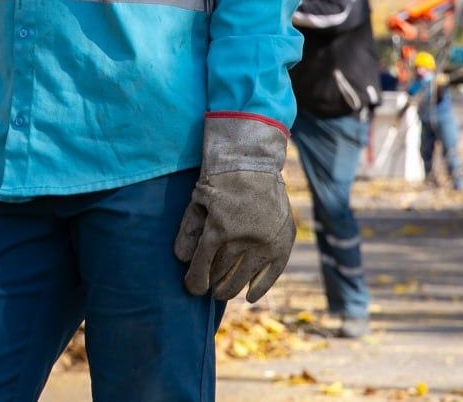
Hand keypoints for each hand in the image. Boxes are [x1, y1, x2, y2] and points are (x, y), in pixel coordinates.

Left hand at [174, 118, 295, 302]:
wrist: (253, 165)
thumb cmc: (219, 183)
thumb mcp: (197, 202)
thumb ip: (188, 230)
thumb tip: (181, 260)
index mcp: (218, 230)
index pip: (202, 266)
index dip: (196, 281)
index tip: (193, 289)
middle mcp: (242, 240)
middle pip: (222, 273)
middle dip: (213, 283)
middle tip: (209, 288)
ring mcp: (264, 243)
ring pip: (244, 277)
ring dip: (231, 288)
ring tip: (223, 293)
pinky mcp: (281, 244)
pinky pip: (271, 274)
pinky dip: (259, 288)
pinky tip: (249, 297)